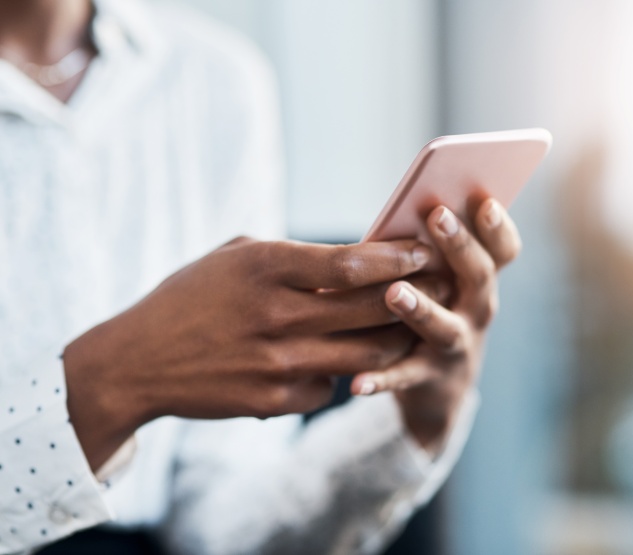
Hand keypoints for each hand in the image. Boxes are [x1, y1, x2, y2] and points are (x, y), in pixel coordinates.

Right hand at [63, 236, 433, 469]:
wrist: (140, 360)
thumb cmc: (191, 297)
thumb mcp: (235, 257)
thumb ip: (294, 256)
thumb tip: (356, 259)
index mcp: (266, 267)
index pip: (352, 263)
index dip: (396, 257)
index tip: (423, 252)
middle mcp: (276, 315)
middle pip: (372, 309)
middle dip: (416, 295)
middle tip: (440, 286)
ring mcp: (277, 363)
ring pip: (366, 355)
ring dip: (395, 339)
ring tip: (411, 326)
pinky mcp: (274, 401)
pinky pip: (331, 388)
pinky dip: (344, 374)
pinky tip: (342, 361)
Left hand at [350, 199, 520, 451]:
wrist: (440, 389)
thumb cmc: (433, 311)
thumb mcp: (441, 280)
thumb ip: (429, 250)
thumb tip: (403, 206)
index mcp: (479, 280)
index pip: (503, 251)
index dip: (498, 227)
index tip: (486, 201)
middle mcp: (476, 311)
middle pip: (478, 277)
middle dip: (461, 246)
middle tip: (438, 216)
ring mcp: (456, 347)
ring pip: (444, 327)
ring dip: (421, 309)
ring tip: (394, 292)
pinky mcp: (427, 379)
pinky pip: (403, 377)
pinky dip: (381, 380)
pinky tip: (357, 382)